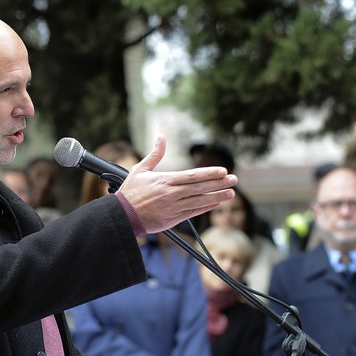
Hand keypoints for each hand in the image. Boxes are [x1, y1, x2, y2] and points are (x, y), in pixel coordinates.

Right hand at [119, 136, 236, 233]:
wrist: (122, 216)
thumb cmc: (130, 192)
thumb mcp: (140, 170)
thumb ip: (154, 154)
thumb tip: (161, 137)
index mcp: (165, 180)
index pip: (192, 176)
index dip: (209, 173)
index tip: (223, 171)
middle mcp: (171, 194)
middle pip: (199, 187)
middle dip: (218, 183)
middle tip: (234, 179)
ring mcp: (173, 207)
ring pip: (199, 201)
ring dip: (217, 197)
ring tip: (231, 193)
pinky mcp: (173, 219)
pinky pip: (193, 212)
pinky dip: (205, 208)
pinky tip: (216, 203)